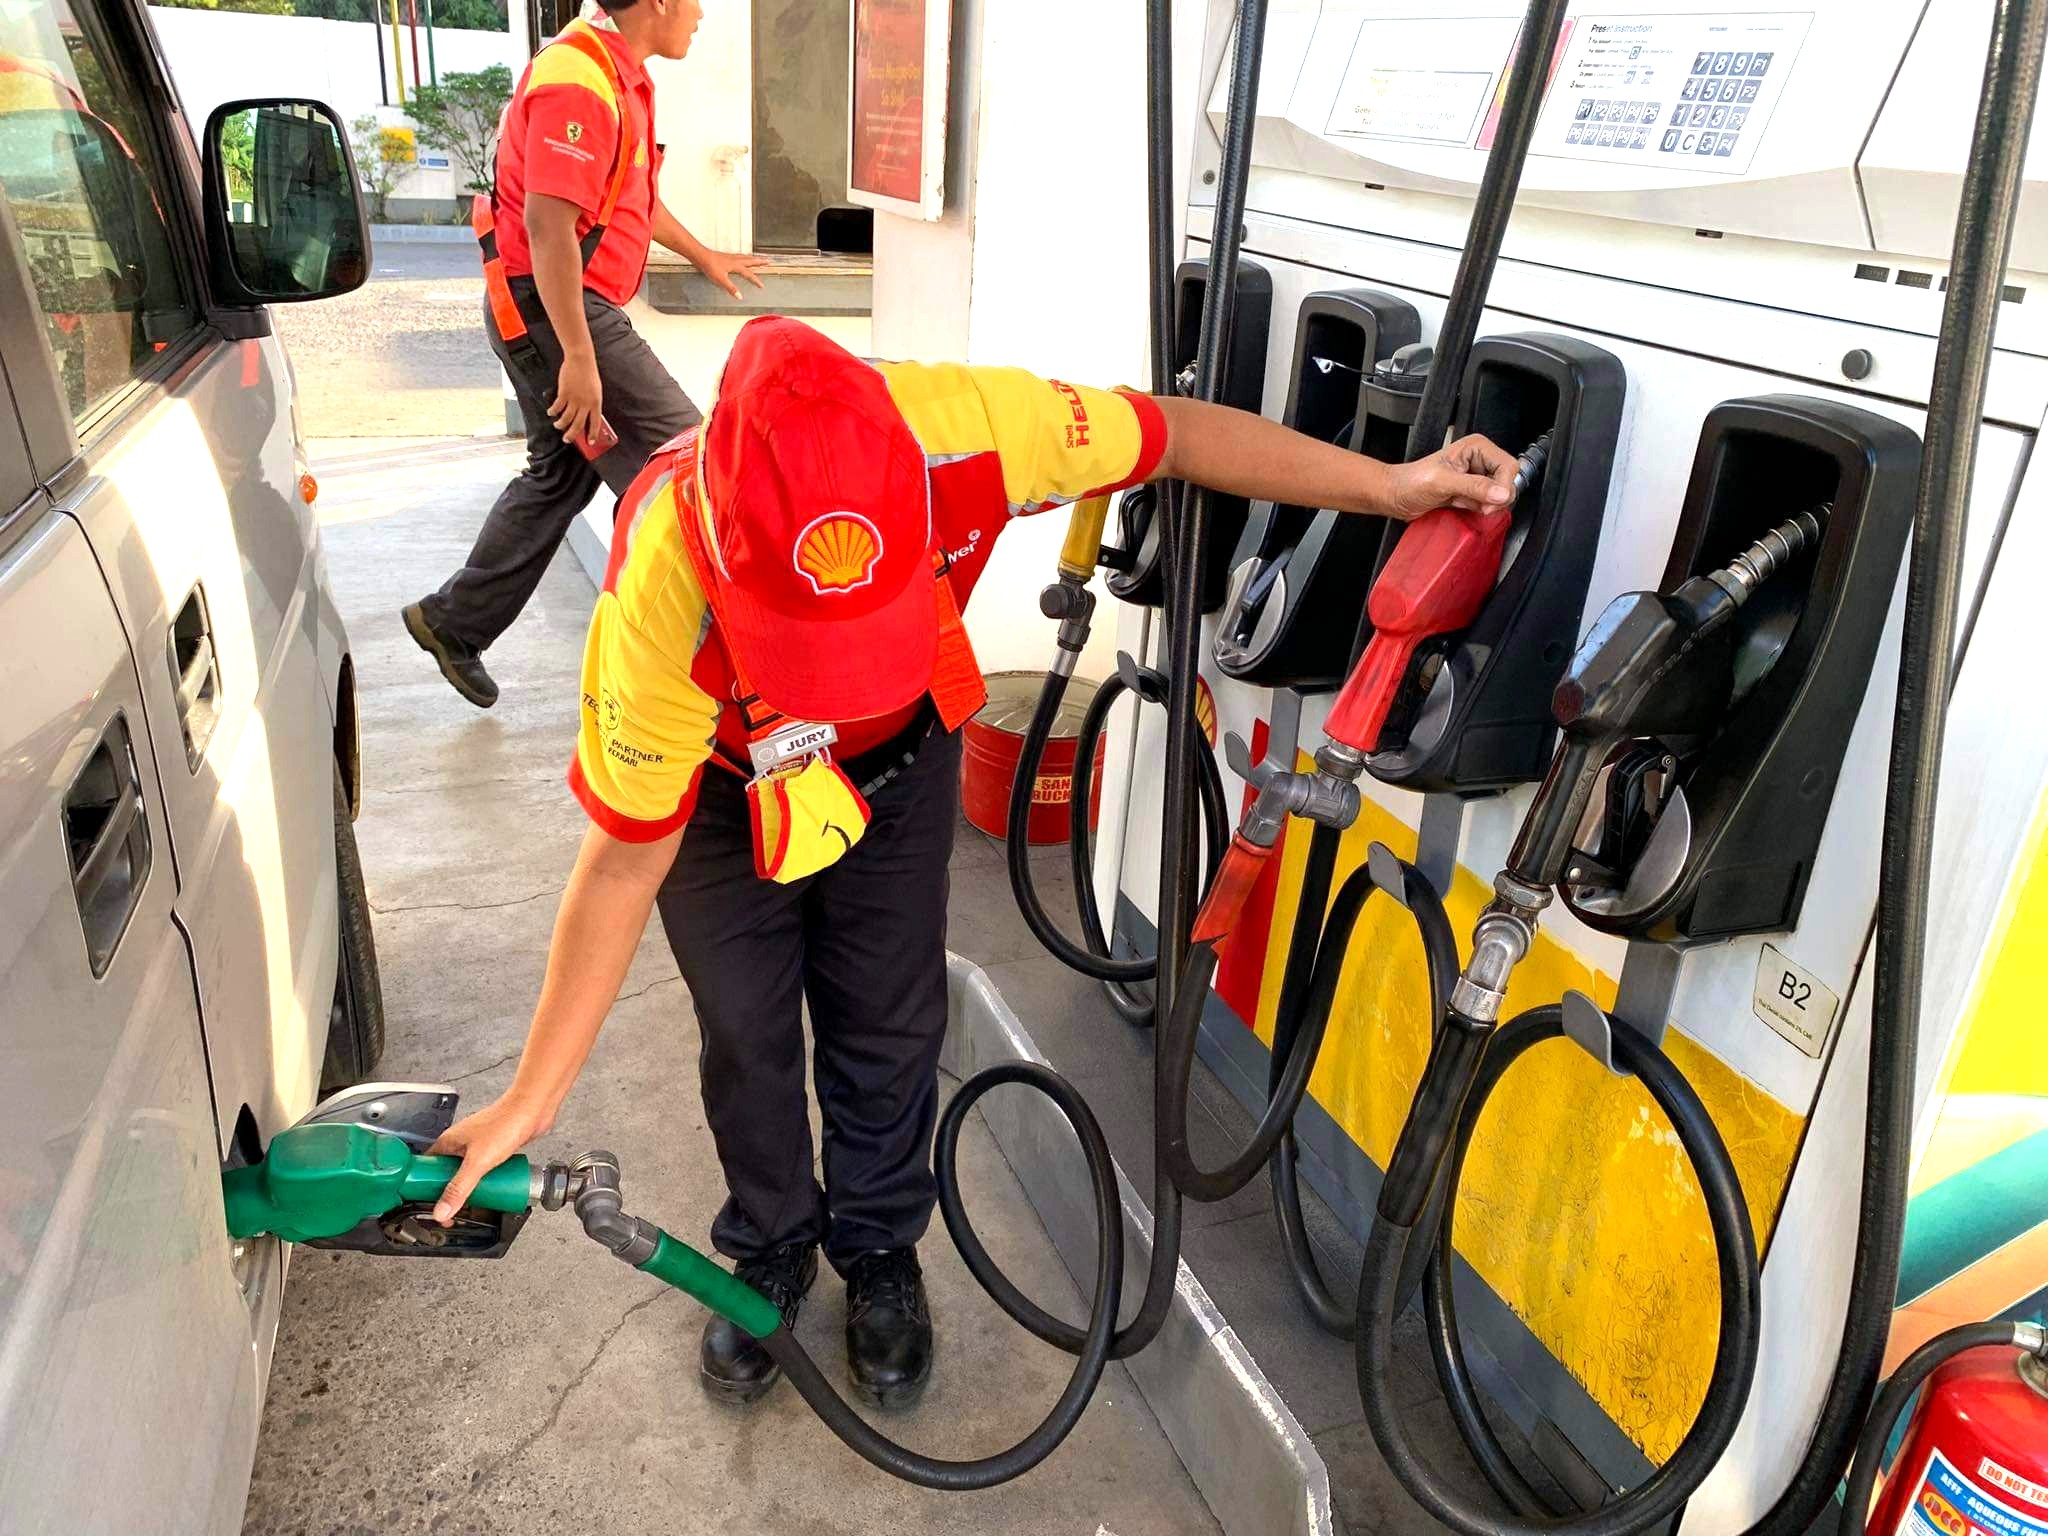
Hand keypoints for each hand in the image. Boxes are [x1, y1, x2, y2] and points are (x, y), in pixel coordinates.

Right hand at [425, 1092, 551, 1224]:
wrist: (533, 1109)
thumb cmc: (505, 1123)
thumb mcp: (477, 1162)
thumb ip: (459, 1188)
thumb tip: (441, 1210)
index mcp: (448, 1142)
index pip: (425, 1168)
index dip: (425, 1187)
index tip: (429, 1204)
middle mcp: (460, 1143)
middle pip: (446, 1173)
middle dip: (449, 1191)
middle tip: (453, 1207)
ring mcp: (477, 1145)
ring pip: (466, 1172)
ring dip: (468, 1187)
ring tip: (472, 1201)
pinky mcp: (494, 1148)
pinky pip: (482, 1169)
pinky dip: (483, 1180)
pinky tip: (489, 1188)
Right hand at [548, 352, 602, 451]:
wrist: (581, 360)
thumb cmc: (589, 374)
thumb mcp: (596, 391)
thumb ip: (592, 403)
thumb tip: (587, 415)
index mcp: (596, 403)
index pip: (595, 423)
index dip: (593, 435)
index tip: (591, 442)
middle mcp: (585, 404)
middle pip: (578, 425)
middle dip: (572, 435)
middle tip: (567, 440)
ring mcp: (574, 399)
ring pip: (566, 419)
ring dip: (560, 425)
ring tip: (557, 426)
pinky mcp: (564, 394)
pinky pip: (557, 408)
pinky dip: (553, 412)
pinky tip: (551, 413)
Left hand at [698, 250, 769, 298]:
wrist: (701, 256)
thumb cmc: (709, 266)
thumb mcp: (721, 280)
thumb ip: (731, 288)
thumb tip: (739, 296)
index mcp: (736, 266)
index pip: (749, 274)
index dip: (756, 280)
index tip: (761, 285)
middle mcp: (735, 260)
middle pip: (751, 261)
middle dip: (760, 262)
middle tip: (768, 261)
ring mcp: (730, 257)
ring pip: (745, 257)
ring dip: (753, 258)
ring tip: (758, 258)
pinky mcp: (726, 256)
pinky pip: (739, 256)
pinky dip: (744, 256)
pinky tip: (741, 258)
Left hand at [1376, 434, 1520, 521]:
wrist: (1396, 496)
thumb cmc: (1410, 481)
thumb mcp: (1442, 482)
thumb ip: (1473, 486)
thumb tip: (1501, 493)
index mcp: (1477, 447)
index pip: (1509, 466)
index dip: (1504, 486)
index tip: (1490, 501)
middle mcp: (1480, 460)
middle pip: (1508, 482)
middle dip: (1495, 498)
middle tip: (1477, 505)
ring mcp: (1477, 477)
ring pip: (1500, 496)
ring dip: (1485, 505)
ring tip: (1462, 502)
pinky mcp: (1472, 493)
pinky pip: (1488, 505)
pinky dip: (1479, 510)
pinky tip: (1461, 507)